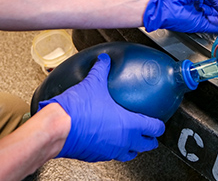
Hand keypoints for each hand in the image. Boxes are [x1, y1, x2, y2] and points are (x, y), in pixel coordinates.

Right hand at [39, 54, 164, 161]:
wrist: (58, 128)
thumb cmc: (78, 110)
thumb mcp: (93, 83)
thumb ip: (102, 70)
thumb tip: (105, 60)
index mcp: (129, 124)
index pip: (154, 128)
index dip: (159, 125)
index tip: (160, 122)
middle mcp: (123, 141)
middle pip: (146, 146)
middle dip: (150, 139)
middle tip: (150, 133)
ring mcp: (111, 151)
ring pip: (130, 154)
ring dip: (134, 147)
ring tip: (132, 140)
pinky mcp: (97, 157)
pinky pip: (112, 155)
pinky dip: (115, 149)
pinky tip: (109, 140)